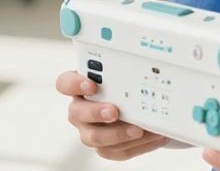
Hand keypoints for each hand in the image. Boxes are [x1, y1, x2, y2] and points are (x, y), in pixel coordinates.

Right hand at [55, 69, 170, 159]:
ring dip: (118, 134)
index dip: (74, 85)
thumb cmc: (124, 86)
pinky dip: (137, 146)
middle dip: (96, 113)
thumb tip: (140, 69)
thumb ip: (122, 72)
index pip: (65, 83)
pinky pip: (116, 151)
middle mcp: (80, 110)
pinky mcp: (104, 147)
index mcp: (79, 87)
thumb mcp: (121, 75)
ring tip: (140, 129)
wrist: (136, 106)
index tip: (91, 85)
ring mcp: (89, 131)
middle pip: (77, 113)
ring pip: (95, 138)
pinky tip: (154, 137)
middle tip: (114, 112)